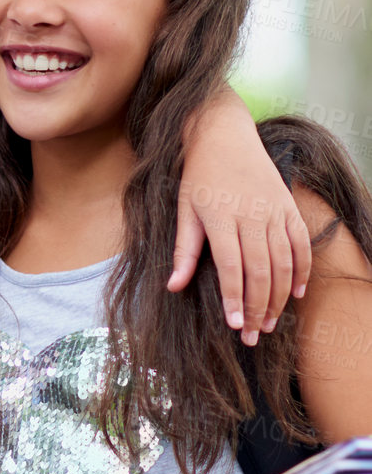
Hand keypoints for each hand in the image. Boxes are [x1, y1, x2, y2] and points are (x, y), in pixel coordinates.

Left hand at [169, 96, 310, 345]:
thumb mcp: (183, 210)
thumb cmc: (198, 177)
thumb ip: (183, 250)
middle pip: (260, 270)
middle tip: (254, 336)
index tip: (235, 326)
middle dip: (258, 307)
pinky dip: (301, 271)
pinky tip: (296, 294)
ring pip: (283, 262)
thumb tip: (173, 287)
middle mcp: (251, 216)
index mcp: (221, 218)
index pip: (231, 267)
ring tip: (270, 322)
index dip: (234, 298)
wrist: (224, 137)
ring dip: (279, 296)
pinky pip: (300, 244)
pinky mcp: (289, 208)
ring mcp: (274, 211)